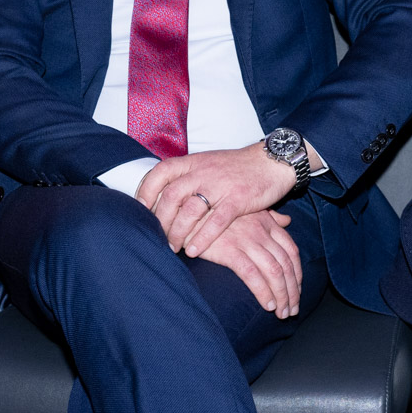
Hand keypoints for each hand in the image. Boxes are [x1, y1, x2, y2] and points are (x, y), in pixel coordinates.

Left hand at [137, 142, 297, 258]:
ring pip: (191, 209)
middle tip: (158, 237)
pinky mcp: (238, 198)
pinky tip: (194, 250)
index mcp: (193, 162)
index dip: (146, 191)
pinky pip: (216, 221)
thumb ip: (186, 176)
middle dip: (161, 219)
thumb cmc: (237, 167)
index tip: (140, 209)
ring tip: (174, 247)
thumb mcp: (208, 164)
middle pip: (172, 195)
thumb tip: (161, 195)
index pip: (161, 172)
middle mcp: (203, 171)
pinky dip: (203, 237)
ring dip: (179, 231)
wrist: (271, 161)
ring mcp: (221, 184)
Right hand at [193, 209, 301, 318]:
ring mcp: (246, 240)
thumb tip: (287, 221)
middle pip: (286, 265)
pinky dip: (263, 292)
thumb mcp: (246, 209)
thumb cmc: (216, 213)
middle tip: (292, 310)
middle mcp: (261, 231)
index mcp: (267, 222)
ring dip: (281, 296)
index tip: (296, 292)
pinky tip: (267, 305)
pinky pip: (253, 275)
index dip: (297, 274)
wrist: (189, 210)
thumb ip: (269, 217)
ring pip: (274, 272)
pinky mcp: (229, 250)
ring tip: (281, 313)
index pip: (291, 251)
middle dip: (292, 291)